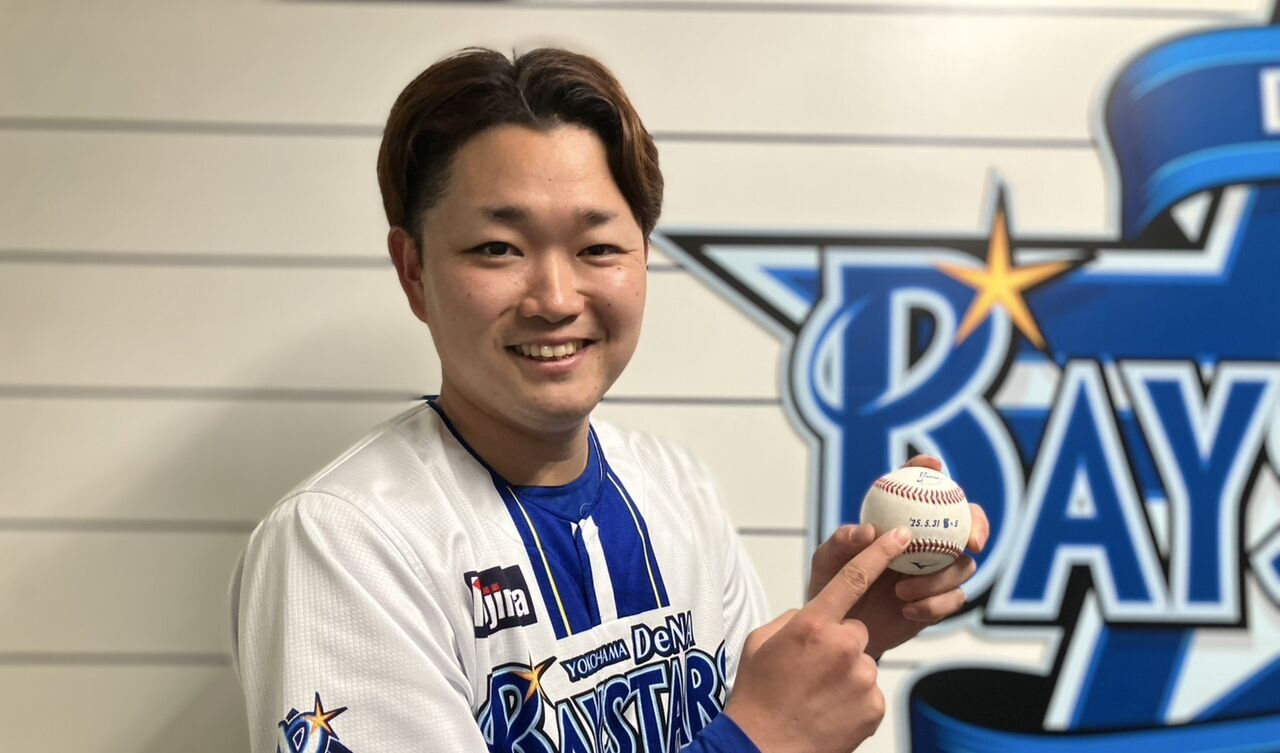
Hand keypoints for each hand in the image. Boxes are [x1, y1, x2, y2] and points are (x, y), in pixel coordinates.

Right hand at [724, 527, 911, 752]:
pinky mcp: (874, 706)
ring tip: (818, 694)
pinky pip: (870, 691)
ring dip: (846, 673)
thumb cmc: (758, 693)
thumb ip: (794, 619)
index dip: (879, 553)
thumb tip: (815, 616)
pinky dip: (854, 699)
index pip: (853, 578)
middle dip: (840, 643)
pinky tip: (829, 711)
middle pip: (856, 630)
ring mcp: (862, 678)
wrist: (763, 747)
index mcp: (812, 624)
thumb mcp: (762, 642)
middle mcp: (842, 646)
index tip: (900, 536)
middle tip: (813, 668)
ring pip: (863, 662)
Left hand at [806, 455, 990, 658]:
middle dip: (977, 524)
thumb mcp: (827, 559)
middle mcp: (925, 541)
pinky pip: (955, 599)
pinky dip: (935, 605)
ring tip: (901, 592)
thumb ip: (843, 541)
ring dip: (939, 578)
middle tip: (971, 540)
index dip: (928, 469)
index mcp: (899, 521)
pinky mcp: (940, 602)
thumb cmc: (832, 583)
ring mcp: (936, 572)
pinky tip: (908, 611)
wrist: (840, 629)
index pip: (918, 485)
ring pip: (964, 566)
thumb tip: (870, 531)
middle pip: (965, 522)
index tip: (934, 466)